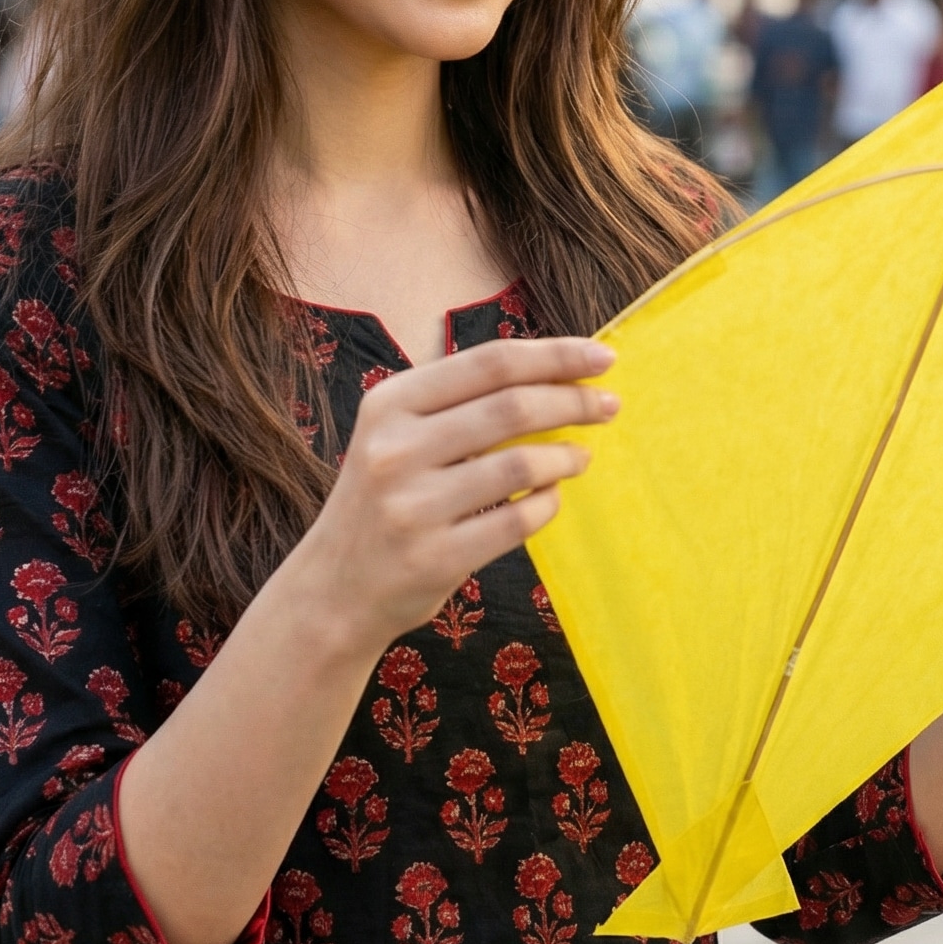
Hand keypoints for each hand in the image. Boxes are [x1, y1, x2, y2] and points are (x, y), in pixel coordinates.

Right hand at [283, 336, 616, 654]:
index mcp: (389, 403)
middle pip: (512, 407)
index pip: (490, 362)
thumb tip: (556, 369)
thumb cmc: (384, 498)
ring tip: (581, 456)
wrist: (334, 588)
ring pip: (520, 465)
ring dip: (566, 456)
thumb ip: (459, 401)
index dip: (555, 355)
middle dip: (574, 401)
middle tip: (608, 405)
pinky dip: (547, 503)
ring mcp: (412, 507)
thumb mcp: (396, 434)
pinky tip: (551, 495)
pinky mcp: (434, 558)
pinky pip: (518, 521)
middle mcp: (395, 449)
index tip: (603, 356)